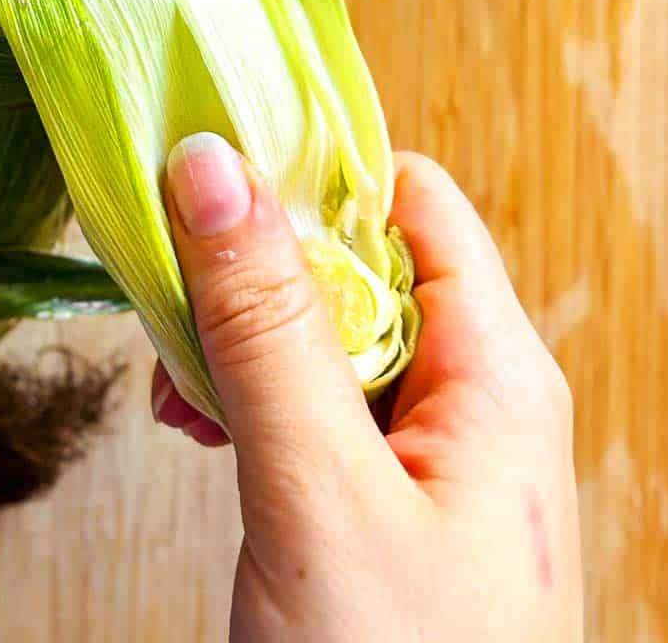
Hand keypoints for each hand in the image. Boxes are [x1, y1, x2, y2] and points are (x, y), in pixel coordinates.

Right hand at [152, 135, 581, 641]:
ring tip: (175, 387)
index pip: (411, 201)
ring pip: (317, 335)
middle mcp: (467, 400)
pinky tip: (199, 429)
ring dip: (235, 338)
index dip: (314, 169)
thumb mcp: (319, 491)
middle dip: (253, 268)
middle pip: (355, 263)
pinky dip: (243, 401)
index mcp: (495, 373)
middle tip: (172, 298)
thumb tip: (214, 159)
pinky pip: (306, 408)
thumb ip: (266, 325)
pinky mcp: (374, 508)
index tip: (210, 165)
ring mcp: (421, 458)